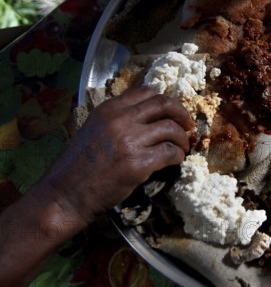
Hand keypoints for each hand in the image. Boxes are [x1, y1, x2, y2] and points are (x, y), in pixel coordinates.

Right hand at [41, 87, 194, 224]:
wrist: (65, 194)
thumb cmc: (78, 166)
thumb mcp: (93, 129)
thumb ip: (117, 119)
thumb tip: (146, 116)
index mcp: (108, 109)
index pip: (146, 91)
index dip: (165, 100)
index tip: (172, 110)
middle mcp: (120, 120)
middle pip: (164, 104)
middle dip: (182, 113)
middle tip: (188, 125)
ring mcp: (130, 141)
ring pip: (171, 129)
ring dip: (182, 139)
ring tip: (183, 147)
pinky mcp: (138, 164)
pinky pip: (170, 153)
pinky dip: (178, 156)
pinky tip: (177, 160)